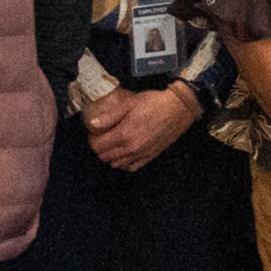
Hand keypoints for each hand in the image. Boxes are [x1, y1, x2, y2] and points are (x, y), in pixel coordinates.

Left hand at [84, 84, 202, 170]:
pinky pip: (131, 167)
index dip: (92, 139)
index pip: (97, 146)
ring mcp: (141, 154)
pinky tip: (124, 153)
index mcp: (124, 134)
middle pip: (104, 156)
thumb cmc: (155, 103)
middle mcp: (131, 148)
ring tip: (113, 142)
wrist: (178, 109)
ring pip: (116, 164)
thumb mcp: (129, 104)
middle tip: (102, 136)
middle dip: (100, 147)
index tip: (94, 132)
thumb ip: (109, 116)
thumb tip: (92, 124)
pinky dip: (124, 163)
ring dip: (110, 155)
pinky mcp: (150, 156)